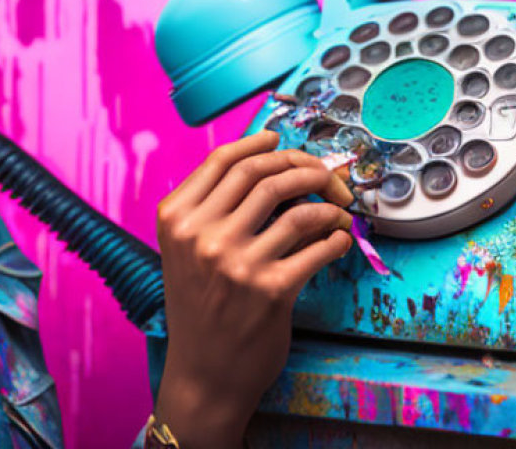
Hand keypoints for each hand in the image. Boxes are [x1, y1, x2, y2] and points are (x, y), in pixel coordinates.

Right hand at [153, 131, 353, 448]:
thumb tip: (266, 163)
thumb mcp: (186, 251)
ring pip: (297, 205)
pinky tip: (338, 241)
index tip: (280, 140)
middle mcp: (202, 235)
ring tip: (338, 210)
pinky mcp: (271, 290)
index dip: (258, 143)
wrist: (204, 375)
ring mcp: (236, 262)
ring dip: (327, 201)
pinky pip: (318, 246)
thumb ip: (212, 208)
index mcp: (177, 218)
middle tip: (324, 175)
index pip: (223, 160)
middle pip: (263, 173)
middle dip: (303, 165)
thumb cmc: (200, 308)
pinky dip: (336, 238)